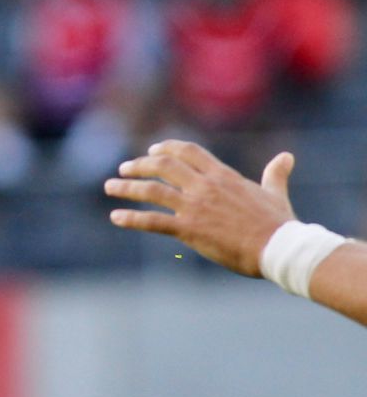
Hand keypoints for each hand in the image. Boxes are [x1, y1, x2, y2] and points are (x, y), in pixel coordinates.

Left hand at [106, 140, 295, 276]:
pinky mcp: (189, 229)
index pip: (187, 152)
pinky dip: (132, 219)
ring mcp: (195, 207)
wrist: (279, 248)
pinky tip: (116, 218)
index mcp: (222, 175)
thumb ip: (275, 174)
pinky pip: (153, 221)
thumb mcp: (275, 193)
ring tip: (110, 187)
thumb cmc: (279, 223)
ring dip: (127, 188)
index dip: (167, 148)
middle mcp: (204, 186)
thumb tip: (286, 157)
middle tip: (124, 168)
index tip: (152, 150)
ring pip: (152, 191)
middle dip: (140, 165)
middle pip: (163, 166)